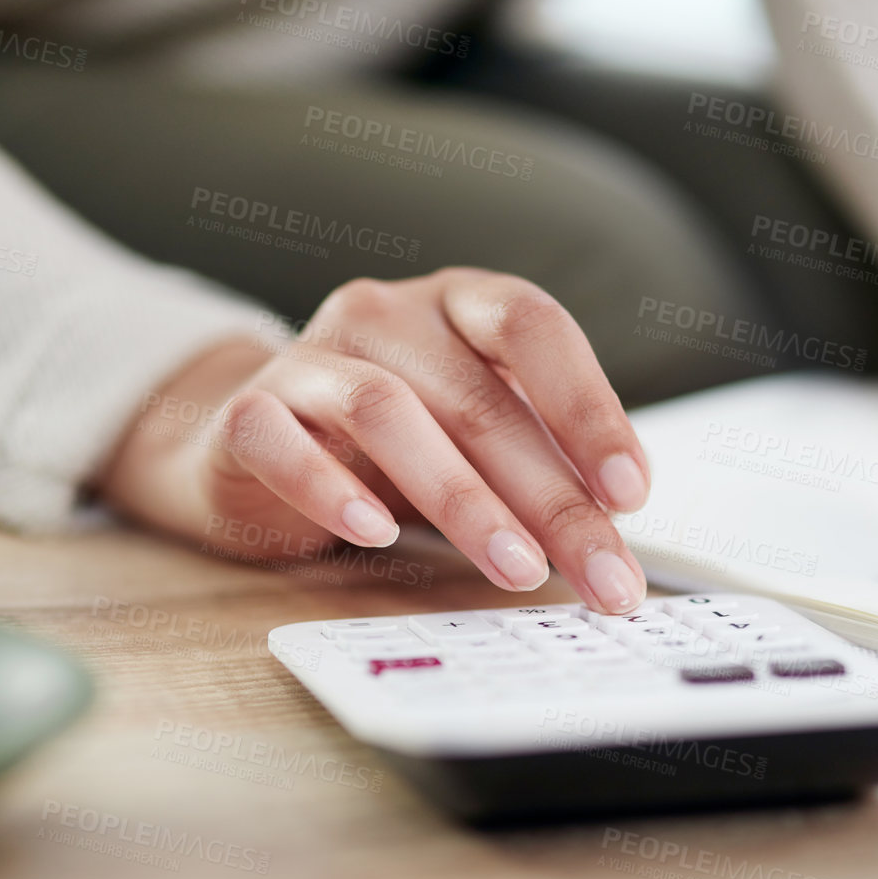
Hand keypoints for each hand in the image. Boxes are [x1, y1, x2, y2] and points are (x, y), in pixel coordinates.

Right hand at [96, 269, 651, 613]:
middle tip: (601, 574)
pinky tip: (375, 532)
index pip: (533, 328)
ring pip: (388, 413)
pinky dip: (330, 487)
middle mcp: (387, 313)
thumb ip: (544, 466)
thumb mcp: (480, 438)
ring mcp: (310, 354)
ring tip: (517, 570)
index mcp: (459, 304)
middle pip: (477, 398)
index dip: (588, 407)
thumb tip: (615, 537)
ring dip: (462, 500)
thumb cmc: (396, 443)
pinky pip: (282, 440)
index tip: (630, 492)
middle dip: (552, 499)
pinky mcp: (247, 411)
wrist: (255, 444)